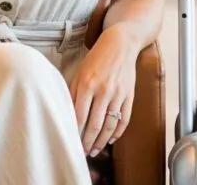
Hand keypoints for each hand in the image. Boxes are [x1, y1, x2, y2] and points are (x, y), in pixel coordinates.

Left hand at [70, 26, 138, 156]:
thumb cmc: (96, 58)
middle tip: (82, 153)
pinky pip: (124, 119)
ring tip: (95, 150)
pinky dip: (118, 132)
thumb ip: (73, 93)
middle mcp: (104, 90)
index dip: (75, 133)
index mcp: (88, 84)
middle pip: (94, 125)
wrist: (121, 44)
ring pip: (110, 125)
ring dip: (101, 141)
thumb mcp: (80, 72)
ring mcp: (118, 94)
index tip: (70, 143)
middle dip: (87, 142)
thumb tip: (67, 115)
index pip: (79, 117)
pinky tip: (110, 140)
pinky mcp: (129, 95)